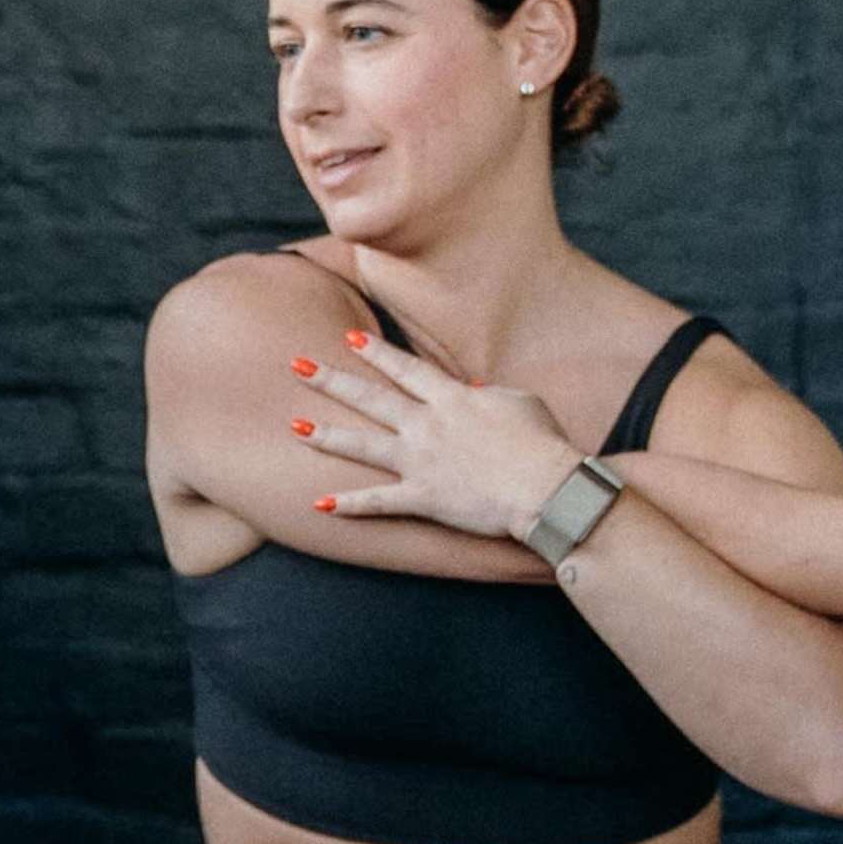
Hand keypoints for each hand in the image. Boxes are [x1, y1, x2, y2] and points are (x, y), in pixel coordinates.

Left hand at [289, 331, 584, 541]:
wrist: (547, 486)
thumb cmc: (541, 443)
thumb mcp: (520, 403)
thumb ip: (491, 395)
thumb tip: (474, 392)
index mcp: (452, 398)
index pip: (405, 369)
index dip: (376, 352)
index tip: (349, 338)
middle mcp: (427, 425)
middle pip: (370, 398)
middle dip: (331, 380)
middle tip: (298, 366)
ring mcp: (421, 461)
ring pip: (363, 445)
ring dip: (328, 436)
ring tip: (295, 427)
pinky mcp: (424, 497)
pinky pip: (380, 502)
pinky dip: (350, 504)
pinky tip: (321, 505)